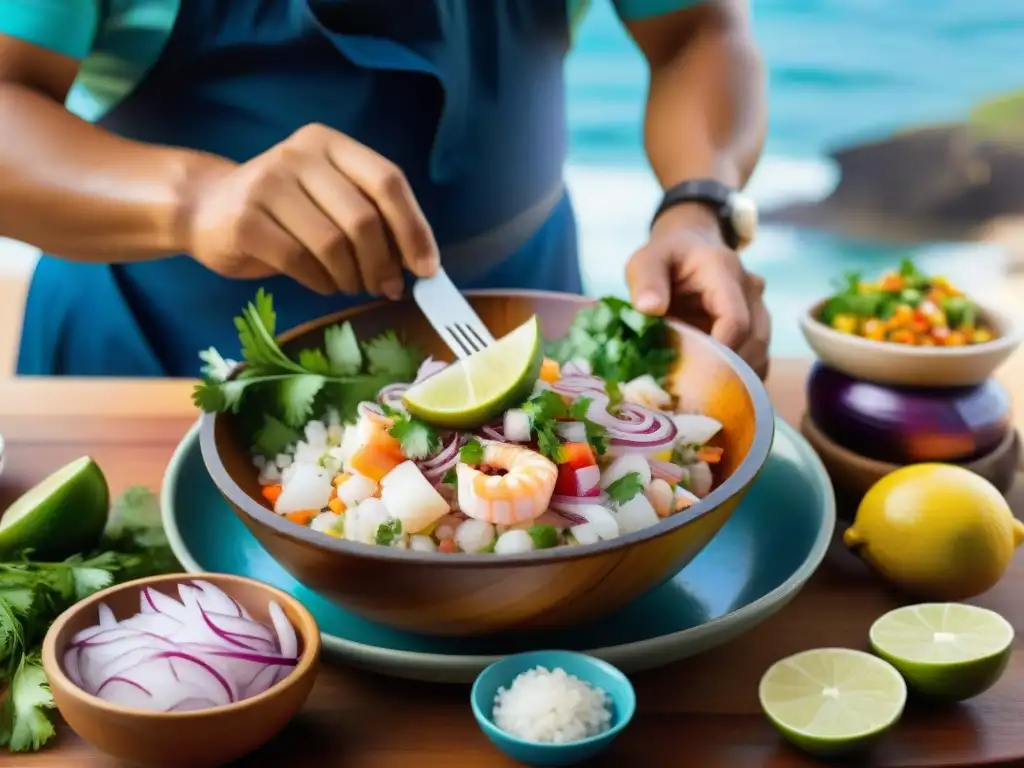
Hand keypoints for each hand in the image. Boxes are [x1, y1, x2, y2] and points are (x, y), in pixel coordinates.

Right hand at [186, 123, 438, 297]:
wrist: (206, 208)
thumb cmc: (285, 210)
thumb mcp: (330, 198)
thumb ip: (371, 217)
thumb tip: (418, 263)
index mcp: (330, 143)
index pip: (388, 182)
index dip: (414, 229)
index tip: (426, 268)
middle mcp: (299, 155)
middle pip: (363, 219)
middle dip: (383, 264)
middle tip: (386, 287)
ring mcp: (268, 184)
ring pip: (333, 245)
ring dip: (351, 277)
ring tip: (350, 284)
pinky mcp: (245, 221)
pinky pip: (301, 262)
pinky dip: (321, 282)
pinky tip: (322, 283)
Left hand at [625, 203, 770, 378]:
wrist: (690, 250)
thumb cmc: (667, 258)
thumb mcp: (646, 261)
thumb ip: (646, 281)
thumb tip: (649, 308)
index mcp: (724, 271)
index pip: (736, 319)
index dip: (720, 352)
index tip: (693, 375)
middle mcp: (750, 291)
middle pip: (754, 341)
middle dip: (726, 371)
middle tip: (693, 394)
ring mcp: (758, 311)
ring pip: (760, 354)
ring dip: (735, 378)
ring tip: (701, 395)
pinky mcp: (756, 330)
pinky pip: (758, 361)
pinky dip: (740, 381)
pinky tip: (714, 392)